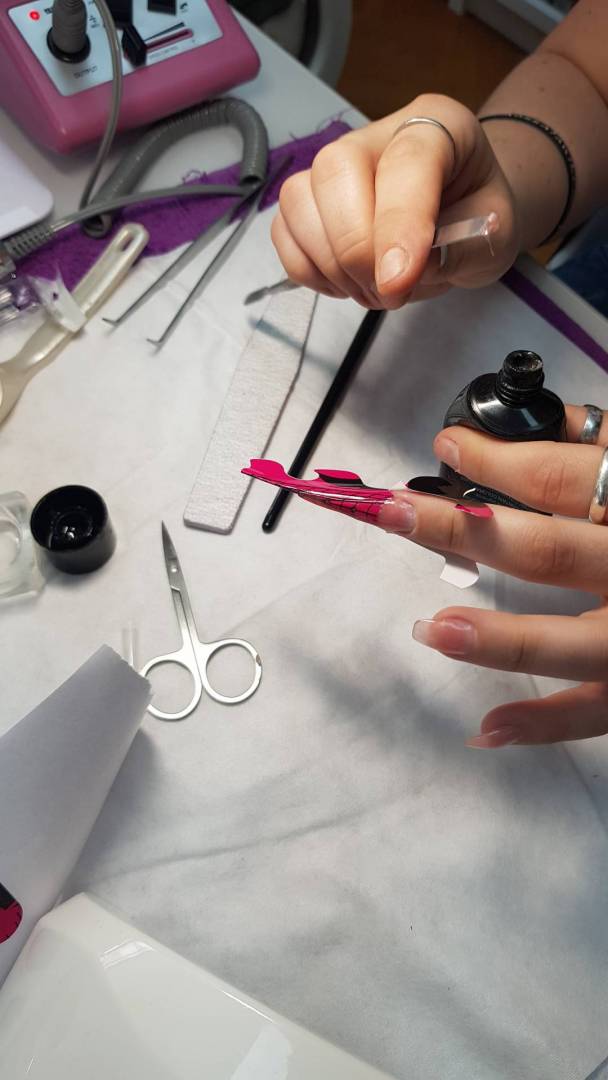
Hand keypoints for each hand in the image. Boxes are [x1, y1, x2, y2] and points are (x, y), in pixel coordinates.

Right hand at [271, 94, 520, 309]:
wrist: (464, 217)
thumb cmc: (480, 217)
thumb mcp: (499, 236)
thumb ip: (462, 249)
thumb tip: (402, 271)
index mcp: (437, 126)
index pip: (406, 160)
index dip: (398, 224)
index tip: (399, 281)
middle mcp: (377, 134)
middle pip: (335, 171)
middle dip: (355, 248)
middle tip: (391, 293)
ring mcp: (334, 165)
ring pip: (298, 202)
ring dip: (331, 265)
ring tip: (373, 290)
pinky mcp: (308, 201)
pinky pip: (284, 234)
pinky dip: (308, 270)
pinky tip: (346, 282)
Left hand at [376, 406, 607, 745]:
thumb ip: (604, 443)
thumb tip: (535, 422)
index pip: (566, 480)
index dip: (500, 459)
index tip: (446, 445)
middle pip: (548, 553)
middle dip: (463, 529)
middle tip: (391, 512)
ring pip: (569, 643)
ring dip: (494, 639)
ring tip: (428, 628)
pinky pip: (593, 716)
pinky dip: (540, 727)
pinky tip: (483, 730)